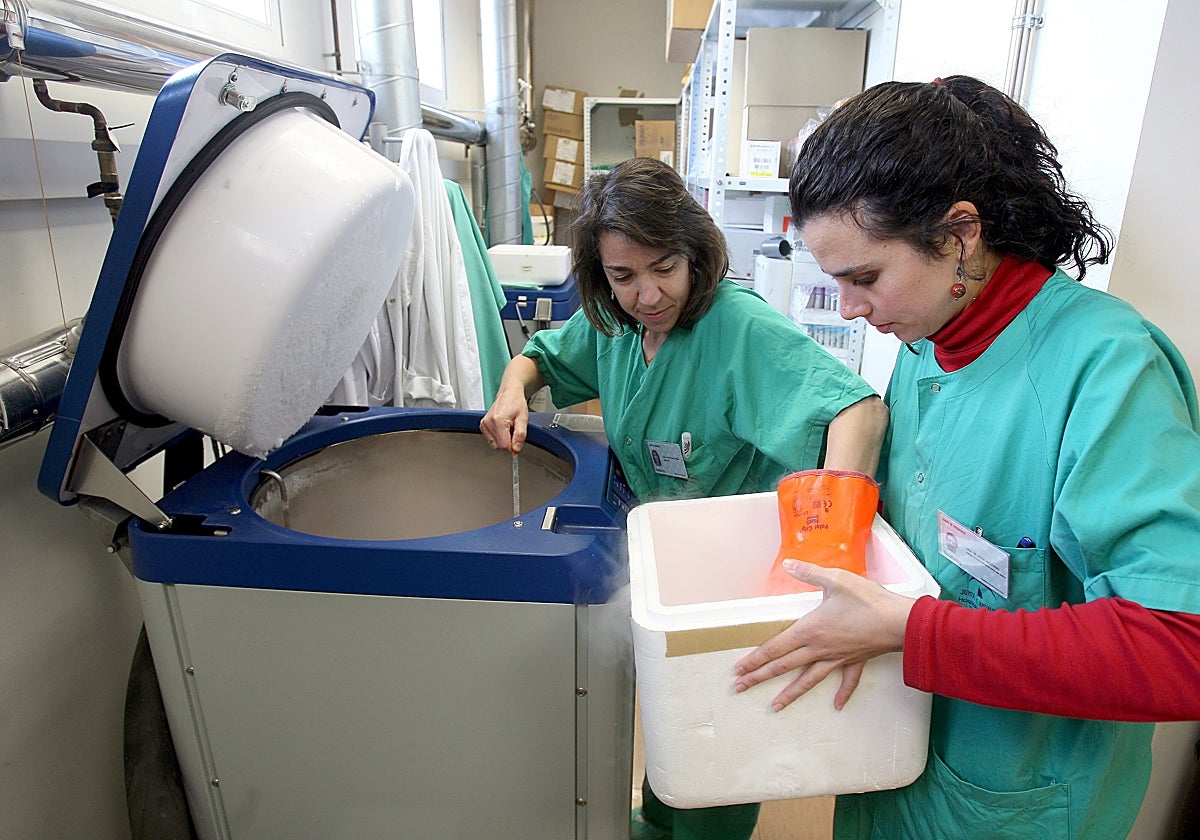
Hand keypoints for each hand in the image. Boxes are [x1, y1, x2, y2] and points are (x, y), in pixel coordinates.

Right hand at [480, 391, 528, 452]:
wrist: (509, 393)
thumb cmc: (516, 403)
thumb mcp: (523, 419)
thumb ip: (520, 436)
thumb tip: (516, 450)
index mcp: (498, 420)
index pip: (504, 445)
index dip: (513, 446)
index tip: (517, 439)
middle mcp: (488, 422)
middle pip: (498, 446)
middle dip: (508, 442)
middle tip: (513, 430)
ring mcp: (484, 424)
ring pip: (494, 444)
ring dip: (503, 439)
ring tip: (508, 427)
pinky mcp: (482, 425)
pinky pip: (491, 440)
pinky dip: (498, 437)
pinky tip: (502, 428)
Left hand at [733, 559, 914, 710]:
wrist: (900, 622)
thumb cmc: (868, 600)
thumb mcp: (835, 579)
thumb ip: (809, 572)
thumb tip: (788, 563)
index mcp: (810, 629)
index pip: (775, 647)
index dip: (755, 659)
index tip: (739, 670)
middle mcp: (819, 648)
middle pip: (784, 666)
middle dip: (760, 677)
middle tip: (740, 688)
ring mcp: (837, 658)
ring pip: (808, 680)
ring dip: (790, 693)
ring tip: (775, 706)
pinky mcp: (856, 661)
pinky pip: (847, 681)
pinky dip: (842, 693)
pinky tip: (837, 705)